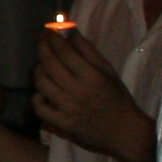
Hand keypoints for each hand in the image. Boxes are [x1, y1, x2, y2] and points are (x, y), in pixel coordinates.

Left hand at [32, 28, 151, 161]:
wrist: (123, 131)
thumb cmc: (118, 98)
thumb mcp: (108, 71)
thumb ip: (88, 50)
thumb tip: (70, 30)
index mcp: (92, 76)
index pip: (65, 52)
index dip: (53, 38)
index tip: (48, 30)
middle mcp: (78, 91)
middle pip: (50, 64)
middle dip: (43, 47)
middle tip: (42, 40)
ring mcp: (68, 109)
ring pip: (41, 84)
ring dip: (39, 70)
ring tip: (43, 64)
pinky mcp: (62, 124)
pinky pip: (39, 108)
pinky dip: (37, 97)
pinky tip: (43, 91)